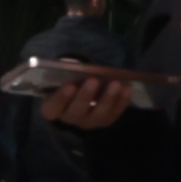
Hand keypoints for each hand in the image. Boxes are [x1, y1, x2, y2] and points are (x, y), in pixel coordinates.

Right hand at [24, 57, 144, 131]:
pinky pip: (113, 114)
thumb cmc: (69, 76)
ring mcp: (88, 121)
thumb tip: (79, 60)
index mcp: (52, 107)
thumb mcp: (63, 71)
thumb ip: (66, 68)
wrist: (81, 85)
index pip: (53, 107)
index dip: (60, 98)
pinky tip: (127, 88)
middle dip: (85, 96)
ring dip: (107, 99)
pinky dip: (121, 102)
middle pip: (76, 112)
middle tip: (93, 79)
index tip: (69, 85)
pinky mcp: (104, 120)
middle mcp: (69, 118)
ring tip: (116, 83)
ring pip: (97, 116)